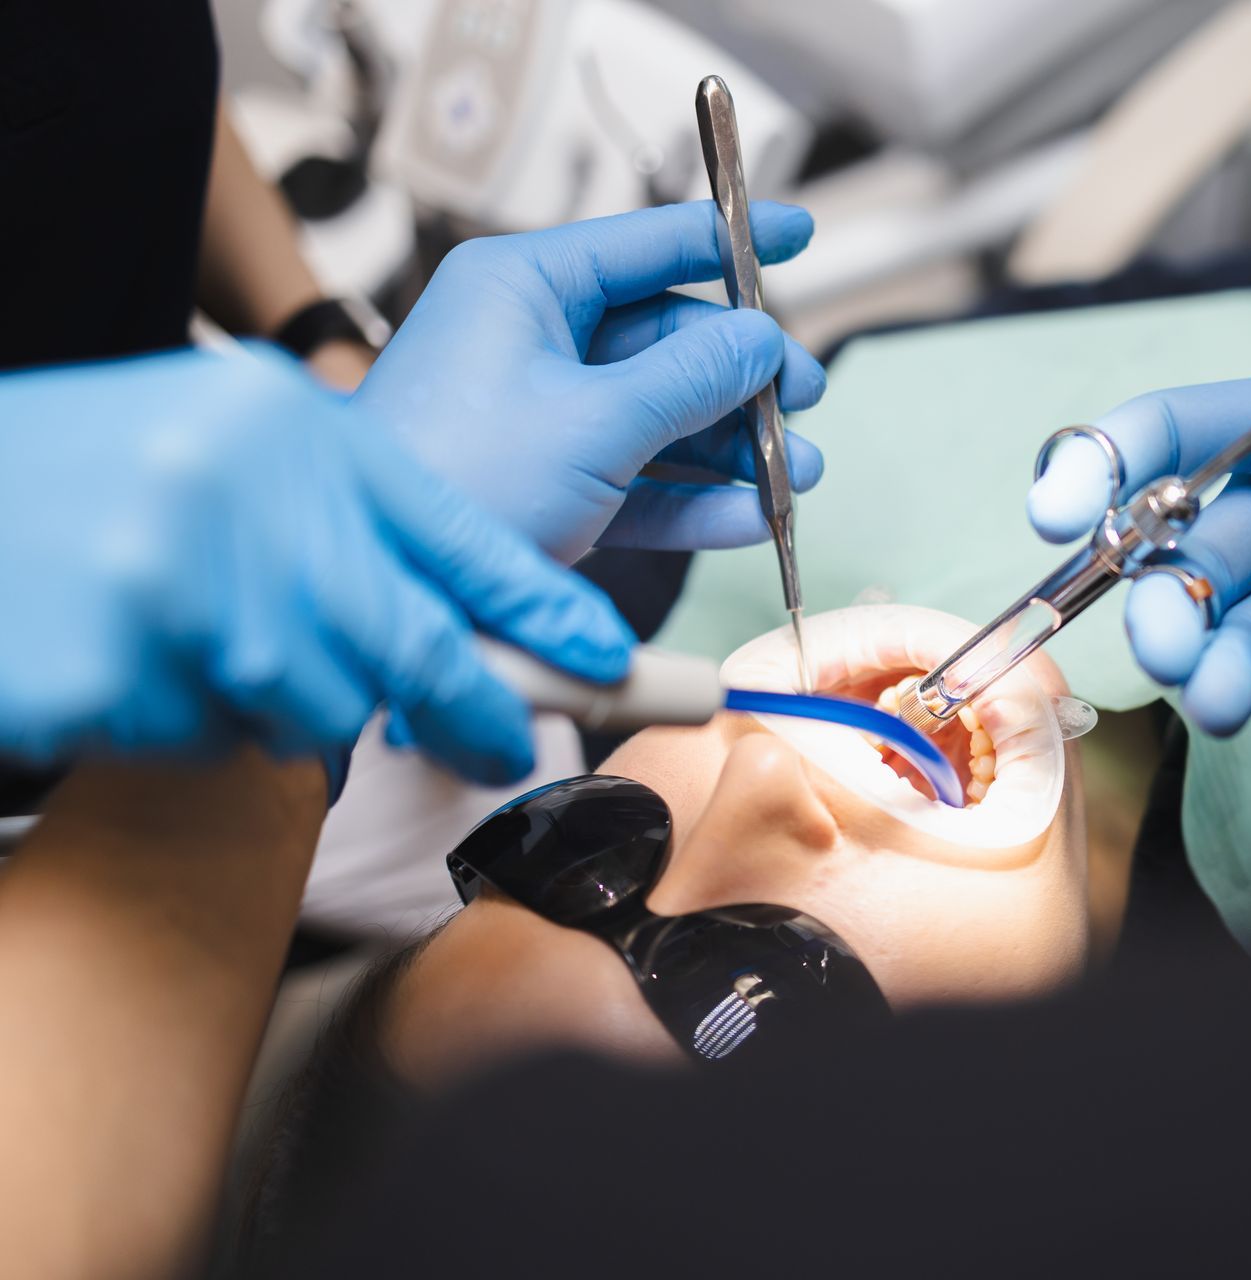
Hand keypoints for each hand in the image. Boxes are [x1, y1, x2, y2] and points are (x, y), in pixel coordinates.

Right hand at [0, 347, 633, 783]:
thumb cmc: (78, 468)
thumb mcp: (227, 438)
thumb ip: (345, 504)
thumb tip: (467, 609)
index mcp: (288, 432)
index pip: (462, 536)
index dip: (547, 611)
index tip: (613, 660)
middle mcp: (242, 504)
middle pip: (417, 648)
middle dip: (479, 709)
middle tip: (507, 745)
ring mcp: (169, 593)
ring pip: (316, 706)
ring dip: (290, 697)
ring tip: (212, 635)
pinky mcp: (105, 674)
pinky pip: (211, 737)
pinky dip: (196, 716)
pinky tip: (139, 653)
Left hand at [354, 201, 828, 563]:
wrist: (394, 590)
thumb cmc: (460, 481)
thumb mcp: (596, 420)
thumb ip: (691, 377)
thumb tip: (762, 341)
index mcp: (524, 287)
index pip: (648, 243)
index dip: (731, 239)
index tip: (800, 233)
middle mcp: (531, 340)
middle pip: (666, 338)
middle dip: (744, 377)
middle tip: (807, 398)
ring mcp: (540, 416)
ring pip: (660, 415)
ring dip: (734, 447)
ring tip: (798, 475)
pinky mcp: (546, 485)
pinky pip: (638, 479)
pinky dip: (694, 499)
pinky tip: (751, 518)